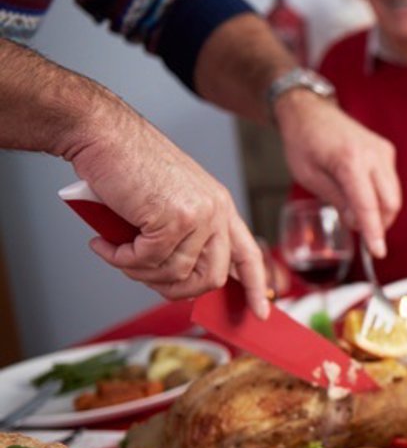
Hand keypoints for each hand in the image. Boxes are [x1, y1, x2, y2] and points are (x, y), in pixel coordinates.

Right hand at [71, 111, 269, 317]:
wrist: (104, 134)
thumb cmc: (129, 167)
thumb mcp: (170, 202)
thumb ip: (184, 236)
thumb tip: (182, 281)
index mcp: (221, 207)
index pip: (249, 255)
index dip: (255, 287)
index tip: (261, 313)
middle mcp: (216, 211)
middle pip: (210, 278)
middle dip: (175, 290)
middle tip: (142, 276)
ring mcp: (198, 215)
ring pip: (175, 273)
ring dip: (138, 272)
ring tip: (115, 252)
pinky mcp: (174, 218)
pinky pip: (148, 260)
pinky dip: (121, 259)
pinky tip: (105, 244)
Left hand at [274, 92, 399, 258]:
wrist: (310, 111)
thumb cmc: (303, 143)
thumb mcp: (310, 177)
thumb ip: (337, 200)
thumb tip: (358, 222)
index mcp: (349, 160)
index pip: (368, 205)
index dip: (374, 232)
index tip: (378, 252)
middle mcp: (372, 154)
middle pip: (390, 202)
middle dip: (379, 223)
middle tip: (358, 229)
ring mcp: (382, 151)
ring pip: (394, 195)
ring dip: (380, 211)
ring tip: (355, 210)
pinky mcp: (386, 150)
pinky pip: (390, 183)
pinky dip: (380, 196)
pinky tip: (361, 193)